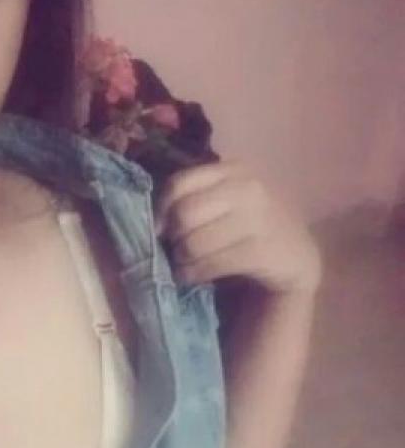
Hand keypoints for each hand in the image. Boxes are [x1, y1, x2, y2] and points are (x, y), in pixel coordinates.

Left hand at [154, 161, 322, 296]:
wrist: (295, 261)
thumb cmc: (247, 234)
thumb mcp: (223, 206)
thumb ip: (194, 199)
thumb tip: (153, 217)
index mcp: (234, 170)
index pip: (179, 183)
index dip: (161, 209)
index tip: (161, 229)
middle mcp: (250, 187)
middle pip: (184, 213)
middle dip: (173, 238)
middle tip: (176, 251)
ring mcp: (260, 217)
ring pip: (193, 241)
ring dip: (182, 260)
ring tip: (186, 266)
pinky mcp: (263, 250)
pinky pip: (210, 263)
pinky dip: (194, 274)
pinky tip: (196, 277)